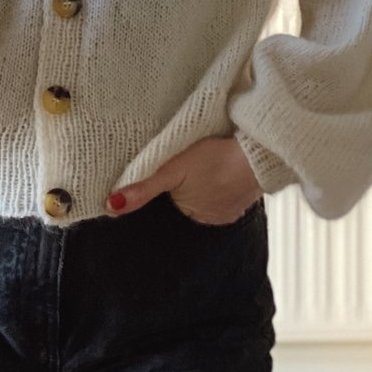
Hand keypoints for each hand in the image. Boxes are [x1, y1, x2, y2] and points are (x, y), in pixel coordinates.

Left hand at [106, 138, 261, 224]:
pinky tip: (218, 169)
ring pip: (205, 197)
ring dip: (202, 185)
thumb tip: (111, 205)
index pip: (167, 207)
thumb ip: (143, 188)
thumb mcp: (172, 170)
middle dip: (182, 189)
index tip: (166, 177)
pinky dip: (218, 183)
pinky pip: (224, 193)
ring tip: (203, 167)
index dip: (164, 191)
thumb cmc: (215, 159)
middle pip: (186, 203)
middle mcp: (211, 220)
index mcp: (191, 217)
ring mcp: (230, 211)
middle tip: (185, 167)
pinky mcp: (243, 198)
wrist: (259, 151)